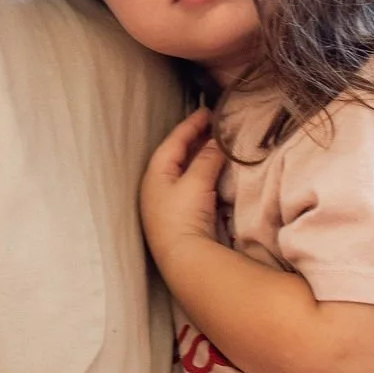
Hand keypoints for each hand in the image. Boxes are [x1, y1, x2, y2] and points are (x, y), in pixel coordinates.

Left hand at [139, 106, 224, 269]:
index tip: (208, 111)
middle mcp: (157, 187)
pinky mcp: (181, 218)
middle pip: (177, 156)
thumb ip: (207, 159)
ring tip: (218, 145)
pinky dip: (204, 175)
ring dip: (201, 158)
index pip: (173, 142)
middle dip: (195, 140)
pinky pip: (193, 187)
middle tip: (215, 126)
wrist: (184, 261)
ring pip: (185, 172)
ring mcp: (168, 204)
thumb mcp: (196, 182)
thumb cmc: (183, 217)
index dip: (191, 125)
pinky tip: (216, 174)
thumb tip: (217, 142)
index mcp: (155, 174)